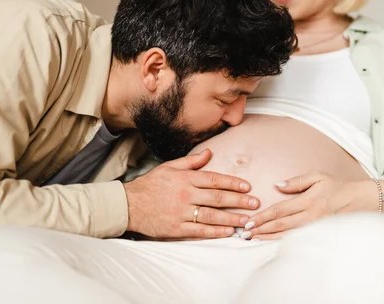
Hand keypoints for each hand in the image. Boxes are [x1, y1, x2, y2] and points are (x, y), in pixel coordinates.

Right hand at [123, 149, 259, 238]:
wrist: (128, 205)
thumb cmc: (150, 185)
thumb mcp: (169, 167)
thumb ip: (191, 162)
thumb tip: (209, 153)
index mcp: (185, 179)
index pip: (214, 179)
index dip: (233, 183)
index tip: (247, 187)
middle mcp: (185, 195)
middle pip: (217, 198)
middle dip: (239, 201)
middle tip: (255, 203)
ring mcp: (181, 212)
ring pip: (212, 216)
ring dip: (231, 218)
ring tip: (247, 220)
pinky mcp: (176, 228)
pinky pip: (199, 230)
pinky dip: (215, 232)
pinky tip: (228, 232)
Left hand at [243, 171, 376, 239]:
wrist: (360, 201)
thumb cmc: (337, 187)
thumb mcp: (317, 176)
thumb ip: (296, 181)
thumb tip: (277, 185)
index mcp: (307, 201)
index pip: (279, 210)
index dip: (262, 217)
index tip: (249, 221)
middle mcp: (310, 217)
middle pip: (280, 225)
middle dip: (260, 230)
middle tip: (243, 234)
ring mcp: (315, 228)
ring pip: (287, 235)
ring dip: (268, 238)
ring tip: (253, 240)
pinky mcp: (319, 234)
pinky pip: (297, 240)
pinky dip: (282, 242)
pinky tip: (272, 243)